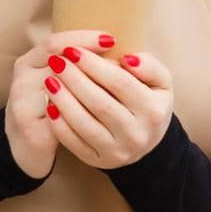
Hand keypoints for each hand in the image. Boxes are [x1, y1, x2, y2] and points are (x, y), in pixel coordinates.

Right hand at [4, 31, 112, 178]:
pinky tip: (106, 115)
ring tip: (119, 90)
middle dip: (94, 65)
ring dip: (94, 90)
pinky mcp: (31, 132)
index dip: (83, 39)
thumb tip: (118, 54)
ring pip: (62, 93)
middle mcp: (21, 81)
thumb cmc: (48, 106)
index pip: (55, 43)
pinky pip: (62, 122)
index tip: (111, 40)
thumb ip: (77, 63)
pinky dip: (85, 116)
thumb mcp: (55, 78)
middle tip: (124, 66)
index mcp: (28, 62)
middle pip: (59, 65)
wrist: (24, 148)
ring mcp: (23, 107)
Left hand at [41, 30, 175, 169]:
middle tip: (57, 61)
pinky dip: (59, 123)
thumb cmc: (149, 101)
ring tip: (50, 79)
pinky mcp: (98, 161)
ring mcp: (117, 152)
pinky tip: (50, 104)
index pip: (120, 83)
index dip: (95, 65)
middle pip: (100, 103)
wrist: (146, 140)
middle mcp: (137, 134)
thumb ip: (150, 65)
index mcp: (154, 111)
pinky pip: (73, 142)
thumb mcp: (160, 81)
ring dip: (63, 100)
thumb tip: (127, 59)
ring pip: (84, 124)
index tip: (74, 50)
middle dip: (75, 79)